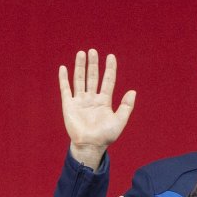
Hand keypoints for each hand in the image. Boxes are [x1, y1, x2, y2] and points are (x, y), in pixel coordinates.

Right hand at [58, 49, 135, 170]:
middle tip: (93, 51)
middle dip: (93, 64)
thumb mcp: (120, 121)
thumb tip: (133, 91)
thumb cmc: (106, 136)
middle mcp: (92, 99)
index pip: (108, 80)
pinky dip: (64, 79)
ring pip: (80, 79)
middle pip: (93, 77)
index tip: (111, 56)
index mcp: (104, 101)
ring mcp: (80, 101)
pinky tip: (63, 68)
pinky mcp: (69, 105)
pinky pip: (66, 89)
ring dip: (80, 67)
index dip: (110, 69)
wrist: (90, 145)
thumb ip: (126, 106)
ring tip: (81, 53)